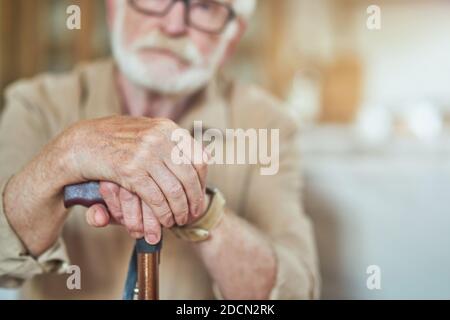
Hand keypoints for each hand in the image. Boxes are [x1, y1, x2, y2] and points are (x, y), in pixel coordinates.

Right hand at [63, 116, 208, 243]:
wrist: (83, 142)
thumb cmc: (117, 139)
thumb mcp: (149, 131)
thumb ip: (173, 142)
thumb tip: (207, 155)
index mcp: (168, 128)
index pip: (200, 158)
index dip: (202, 181)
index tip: (200, 195)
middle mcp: (160, 138)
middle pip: (189, 178)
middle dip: (194, 201)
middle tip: (194, 213)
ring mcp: (145, 153)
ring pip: (174, 191)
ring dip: (180, 211)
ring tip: (180, 220)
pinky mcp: (130, 170)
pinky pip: (156, 198)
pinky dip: (163, 214)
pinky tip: (164, 221)